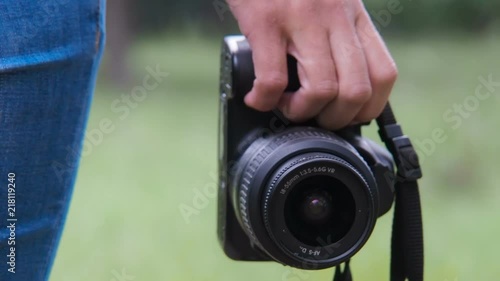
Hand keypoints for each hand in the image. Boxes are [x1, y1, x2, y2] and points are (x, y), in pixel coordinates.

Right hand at [228, 0, 397, 128]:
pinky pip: (273, 79)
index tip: (345, 116)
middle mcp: (334, 18)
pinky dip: (264, 100)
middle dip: (335, 119)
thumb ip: (335, 34)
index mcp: (353, 15)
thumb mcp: (327, 1)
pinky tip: (256, 98)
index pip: (383, 74)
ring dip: (302, 112)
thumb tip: (332, 79)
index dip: (369, 109)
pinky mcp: (266, 20)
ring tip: (285, 106)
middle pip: (357, 90)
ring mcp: (301, 19)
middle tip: (314, 117)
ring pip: (324, 89)